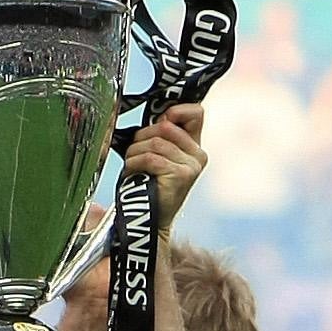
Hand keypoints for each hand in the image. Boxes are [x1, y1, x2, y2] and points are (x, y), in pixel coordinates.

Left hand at [125, 102, 205, 235]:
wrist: (152, 218)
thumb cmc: (151, 184)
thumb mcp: (159, 154)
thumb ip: (162, 134)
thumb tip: (158, 117)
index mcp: (195, 146)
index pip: (196, 112)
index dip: (174, 112)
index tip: (159, 123)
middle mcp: (198, 155)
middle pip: (165, 126)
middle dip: (143, 137)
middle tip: (136, 153)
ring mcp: (191, 166)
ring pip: (155, 142)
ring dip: (135, 153)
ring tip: (133, 166)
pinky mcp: (181, 176)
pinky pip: (151, 158)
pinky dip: (135, 163)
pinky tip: (133, 173)